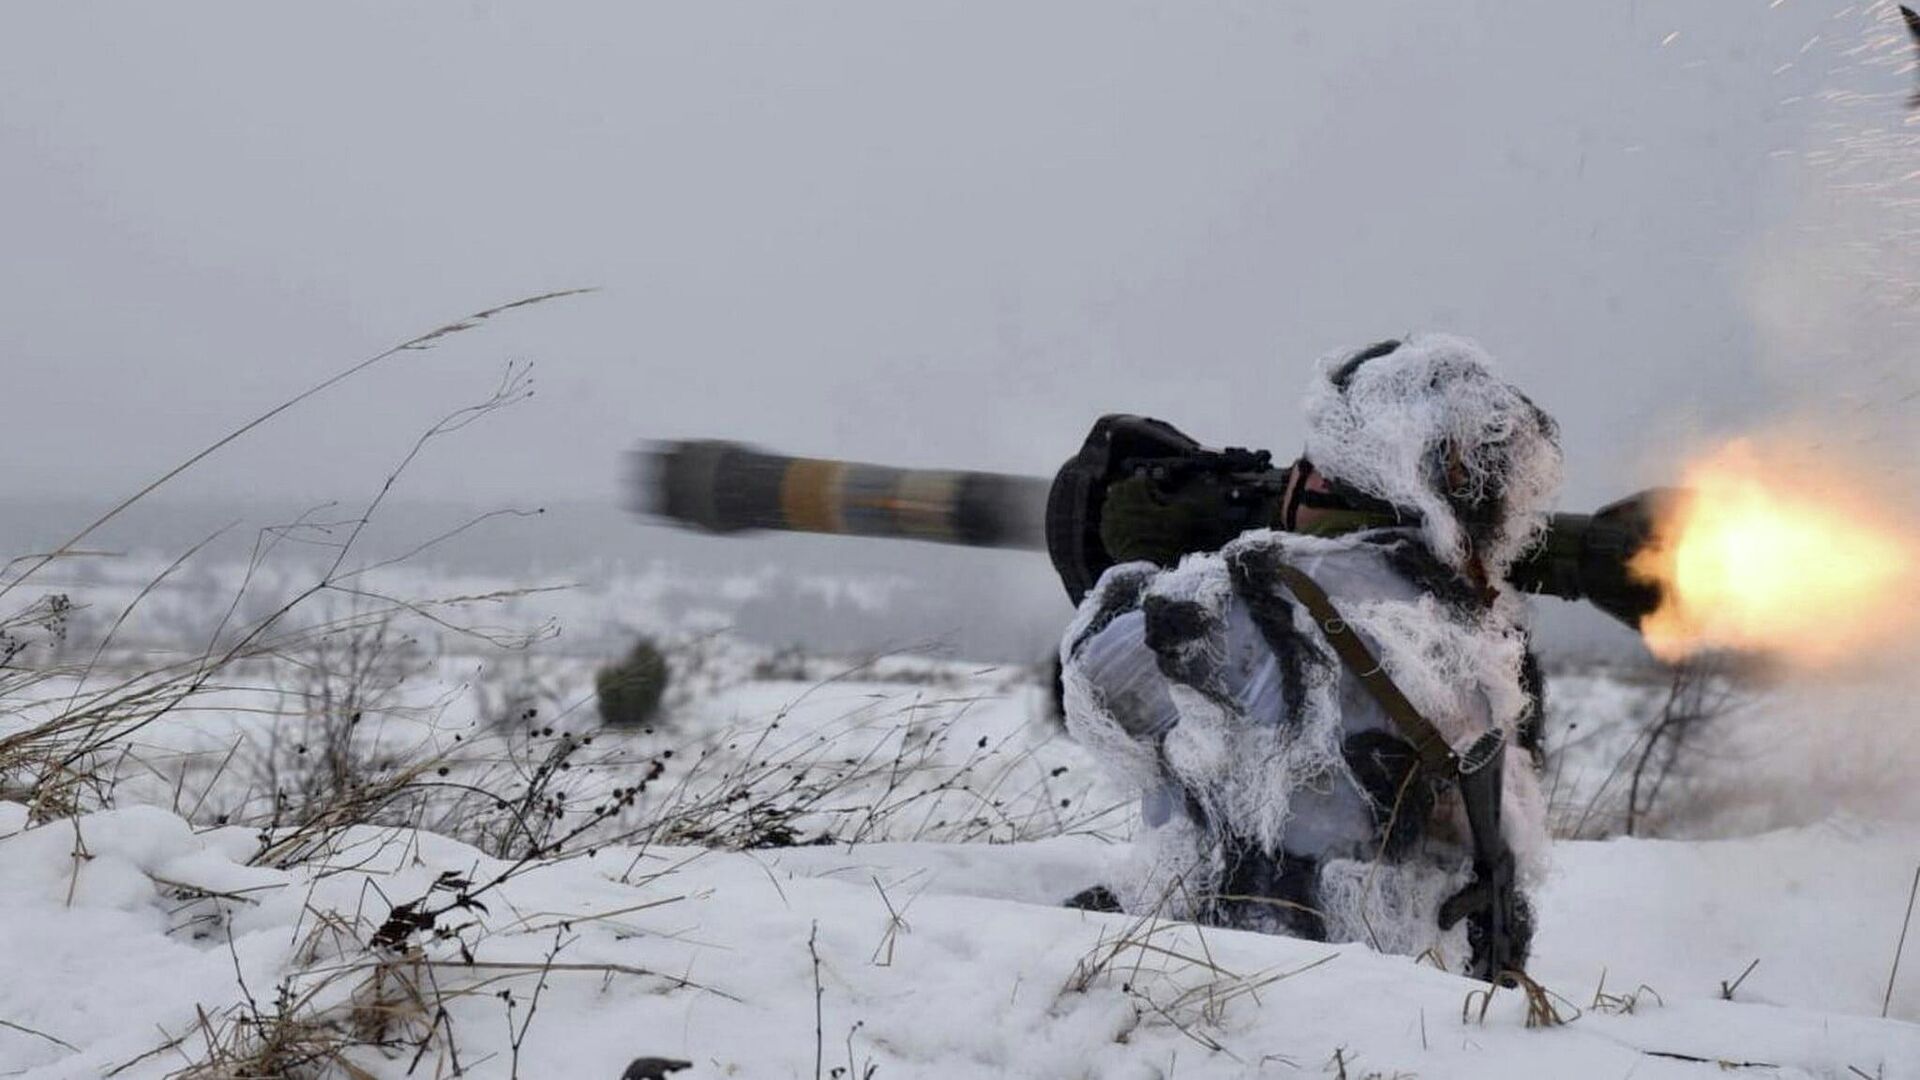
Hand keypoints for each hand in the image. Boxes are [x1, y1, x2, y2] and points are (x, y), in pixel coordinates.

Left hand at [1098, 474, 1223, 565]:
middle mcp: (1116, 504)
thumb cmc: (1162, 540)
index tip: (1158, 495)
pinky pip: (1108, 522)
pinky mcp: (1106, 536)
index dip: (1150, 486)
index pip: (1138, 480)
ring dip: (1123, 505)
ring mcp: (1108, 520)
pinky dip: (1117, 522)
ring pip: (1111, 504)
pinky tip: (1129, 530)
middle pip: (1120, 489)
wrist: (1144, 568)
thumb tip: (1202, 494)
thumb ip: (1187, 502)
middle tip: (1146, 502)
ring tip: (1137, 514)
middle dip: (1133, 492)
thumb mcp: (1180, 518)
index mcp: (1133, 495)